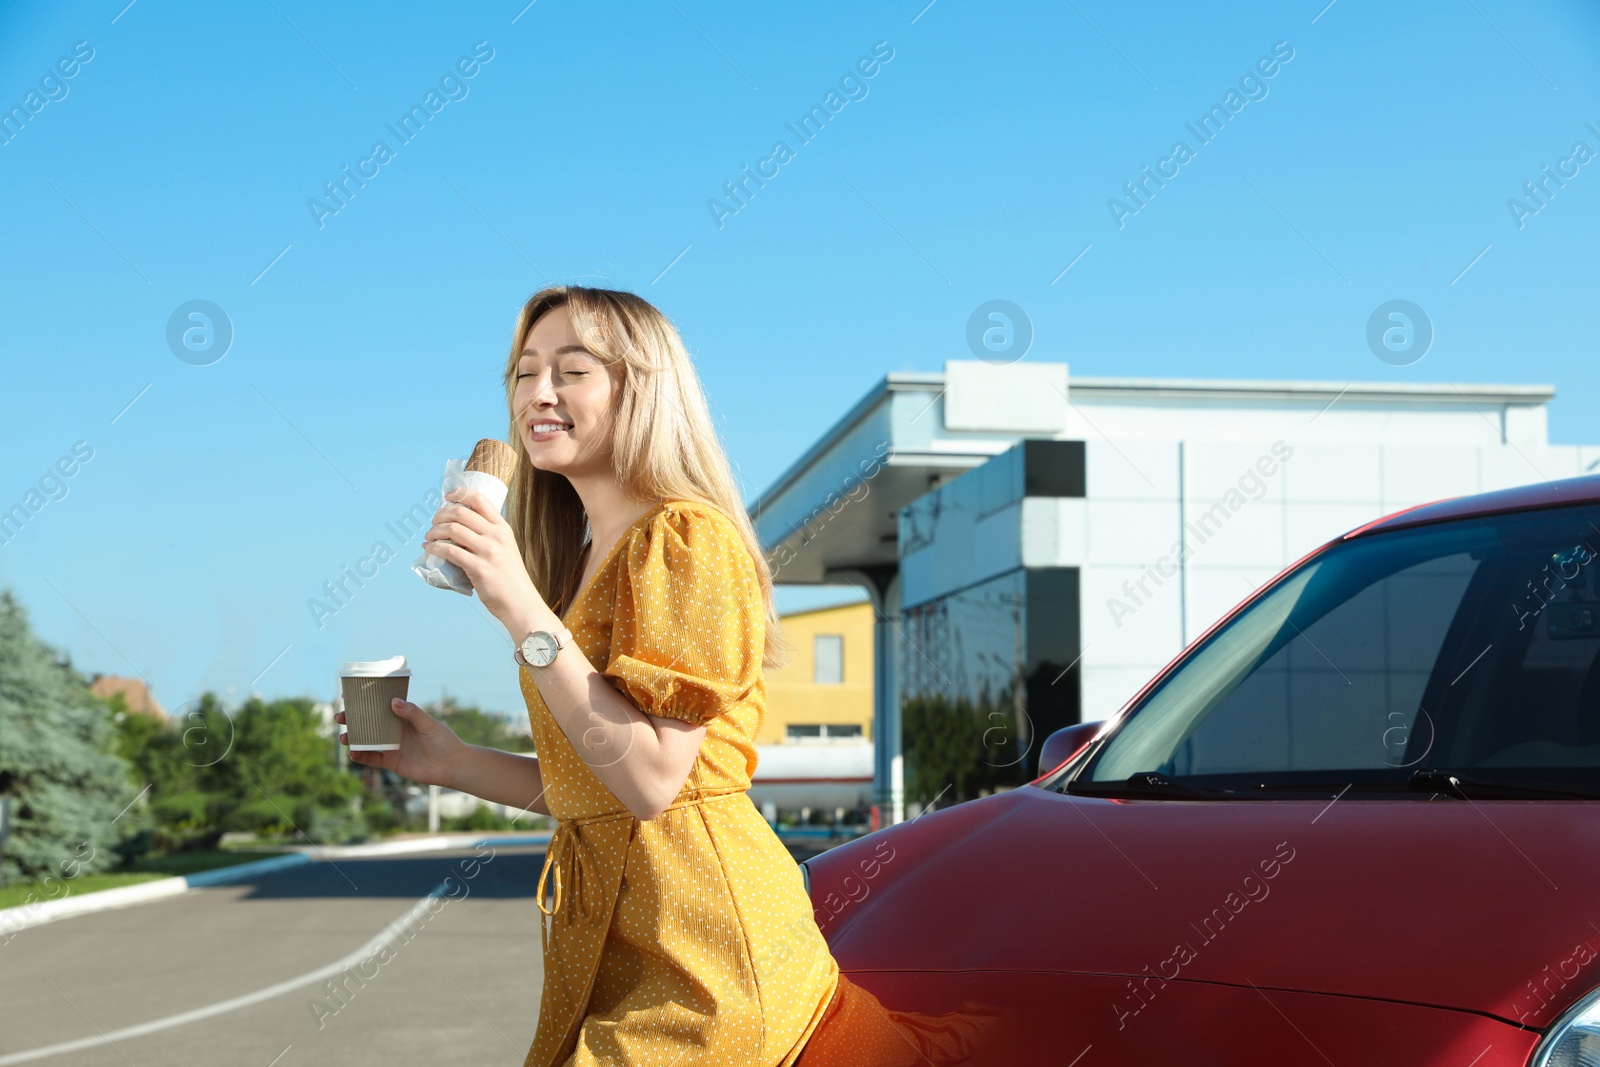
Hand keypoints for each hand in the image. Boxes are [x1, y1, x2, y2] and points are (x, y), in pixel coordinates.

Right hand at [338, 698, 466, 786]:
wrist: (452, 766)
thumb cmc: (444, 741)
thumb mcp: (429, 724)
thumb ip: (412, 713)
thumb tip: (393, 701)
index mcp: (402, 718)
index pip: (380, 707)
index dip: (364, 703)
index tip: (348, 697)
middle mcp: (394, 731)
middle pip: (368, 724)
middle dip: (352, 720)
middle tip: (340, 717)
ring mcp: (391, 747)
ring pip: (366, 741)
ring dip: (353, 739)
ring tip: (344, 737)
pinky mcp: (392, 762)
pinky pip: (372, 759)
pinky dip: (361, 757)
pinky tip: (353, 753)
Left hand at [422, 487, 543, 625]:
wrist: (520, 602)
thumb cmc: (510, 578)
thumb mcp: (506, 549)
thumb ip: (489, 536)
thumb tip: (461, 528)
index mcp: (503, 528)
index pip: (480, 500)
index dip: (460, 494)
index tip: (447, 497)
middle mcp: (497, 536)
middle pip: (461, 512)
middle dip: (441, 514)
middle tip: (433, 522)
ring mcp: (488, 551)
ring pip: (452, 529)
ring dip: (434, 531)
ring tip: (429, 536)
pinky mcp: (479, 568)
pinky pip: (450, 551)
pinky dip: (434, 548)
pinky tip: (428, 548)